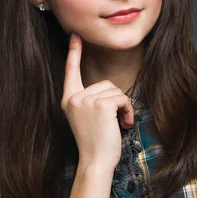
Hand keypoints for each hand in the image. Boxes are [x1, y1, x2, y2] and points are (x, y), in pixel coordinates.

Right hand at [61, 33, 135, 172]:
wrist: (95, 162)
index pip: (70, 72)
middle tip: (116, 121)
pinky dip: (128, 110)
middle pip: (105, 84)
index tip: (74, 35)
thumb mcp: (88, 119)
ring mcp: (85, 100)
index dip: (74, 53)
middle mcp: (74, 97)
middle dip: (116, 101)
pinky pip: (122, 98)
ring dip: (123, 107)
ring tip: (119, 124)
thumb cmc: (96, 144)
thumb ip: (91, 101)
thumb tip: (109, 91)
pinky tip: (123, 124)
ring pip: (115, 90)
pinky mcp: (100, 104)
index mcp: (68, 100)